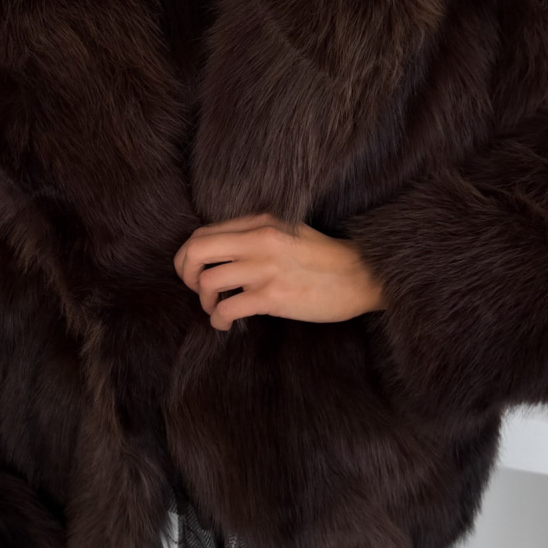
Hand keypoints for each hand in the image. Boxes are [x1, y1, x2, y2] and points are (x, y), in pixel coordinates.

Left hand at [173, 213, 386, 330]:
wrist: (362, 277)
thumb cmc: (326, 260)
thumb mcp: (288, 233)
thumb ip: (257, 236)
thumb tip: (222, 252)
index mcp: (261, 223)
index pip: (203, 233)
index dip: (188, 256)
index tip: (194, 272)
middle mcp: (259, 240)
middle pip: (196, 250)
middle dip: (185, 273)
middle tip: (196, 290)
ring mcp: (265, 268)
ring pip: (207, 282)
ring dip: (204, 301)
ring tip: (216, 309)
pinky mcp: (273, 296)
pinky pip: (227, 309)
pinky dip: (218, 320)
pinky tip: (226, 324)